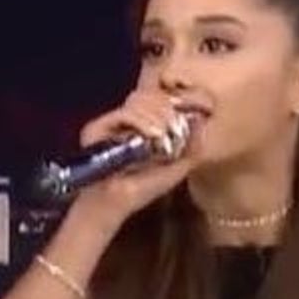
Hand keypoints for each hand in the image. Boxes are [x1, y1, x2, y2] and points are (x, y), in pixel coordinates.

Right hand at [70, 90, 197, 234]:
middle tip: (176, 130)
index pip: (161, 96)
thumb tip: (201, 119)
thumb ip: (192, 147)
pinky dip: (143, 122)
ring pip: (139, 99)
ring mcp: (111, 121)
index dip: (179, 99)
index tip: (197, 109)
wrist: (116, 204)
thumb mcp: (177, 167)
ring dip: (158, 115)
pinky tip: (153, 135)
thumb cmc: (144, 187)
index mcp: (144, 123)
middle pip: (152, 94)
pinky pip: (124, 113)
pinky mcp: (97, 128)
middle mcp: (127, 117)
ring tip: (164, 136)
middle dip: (170, 109)